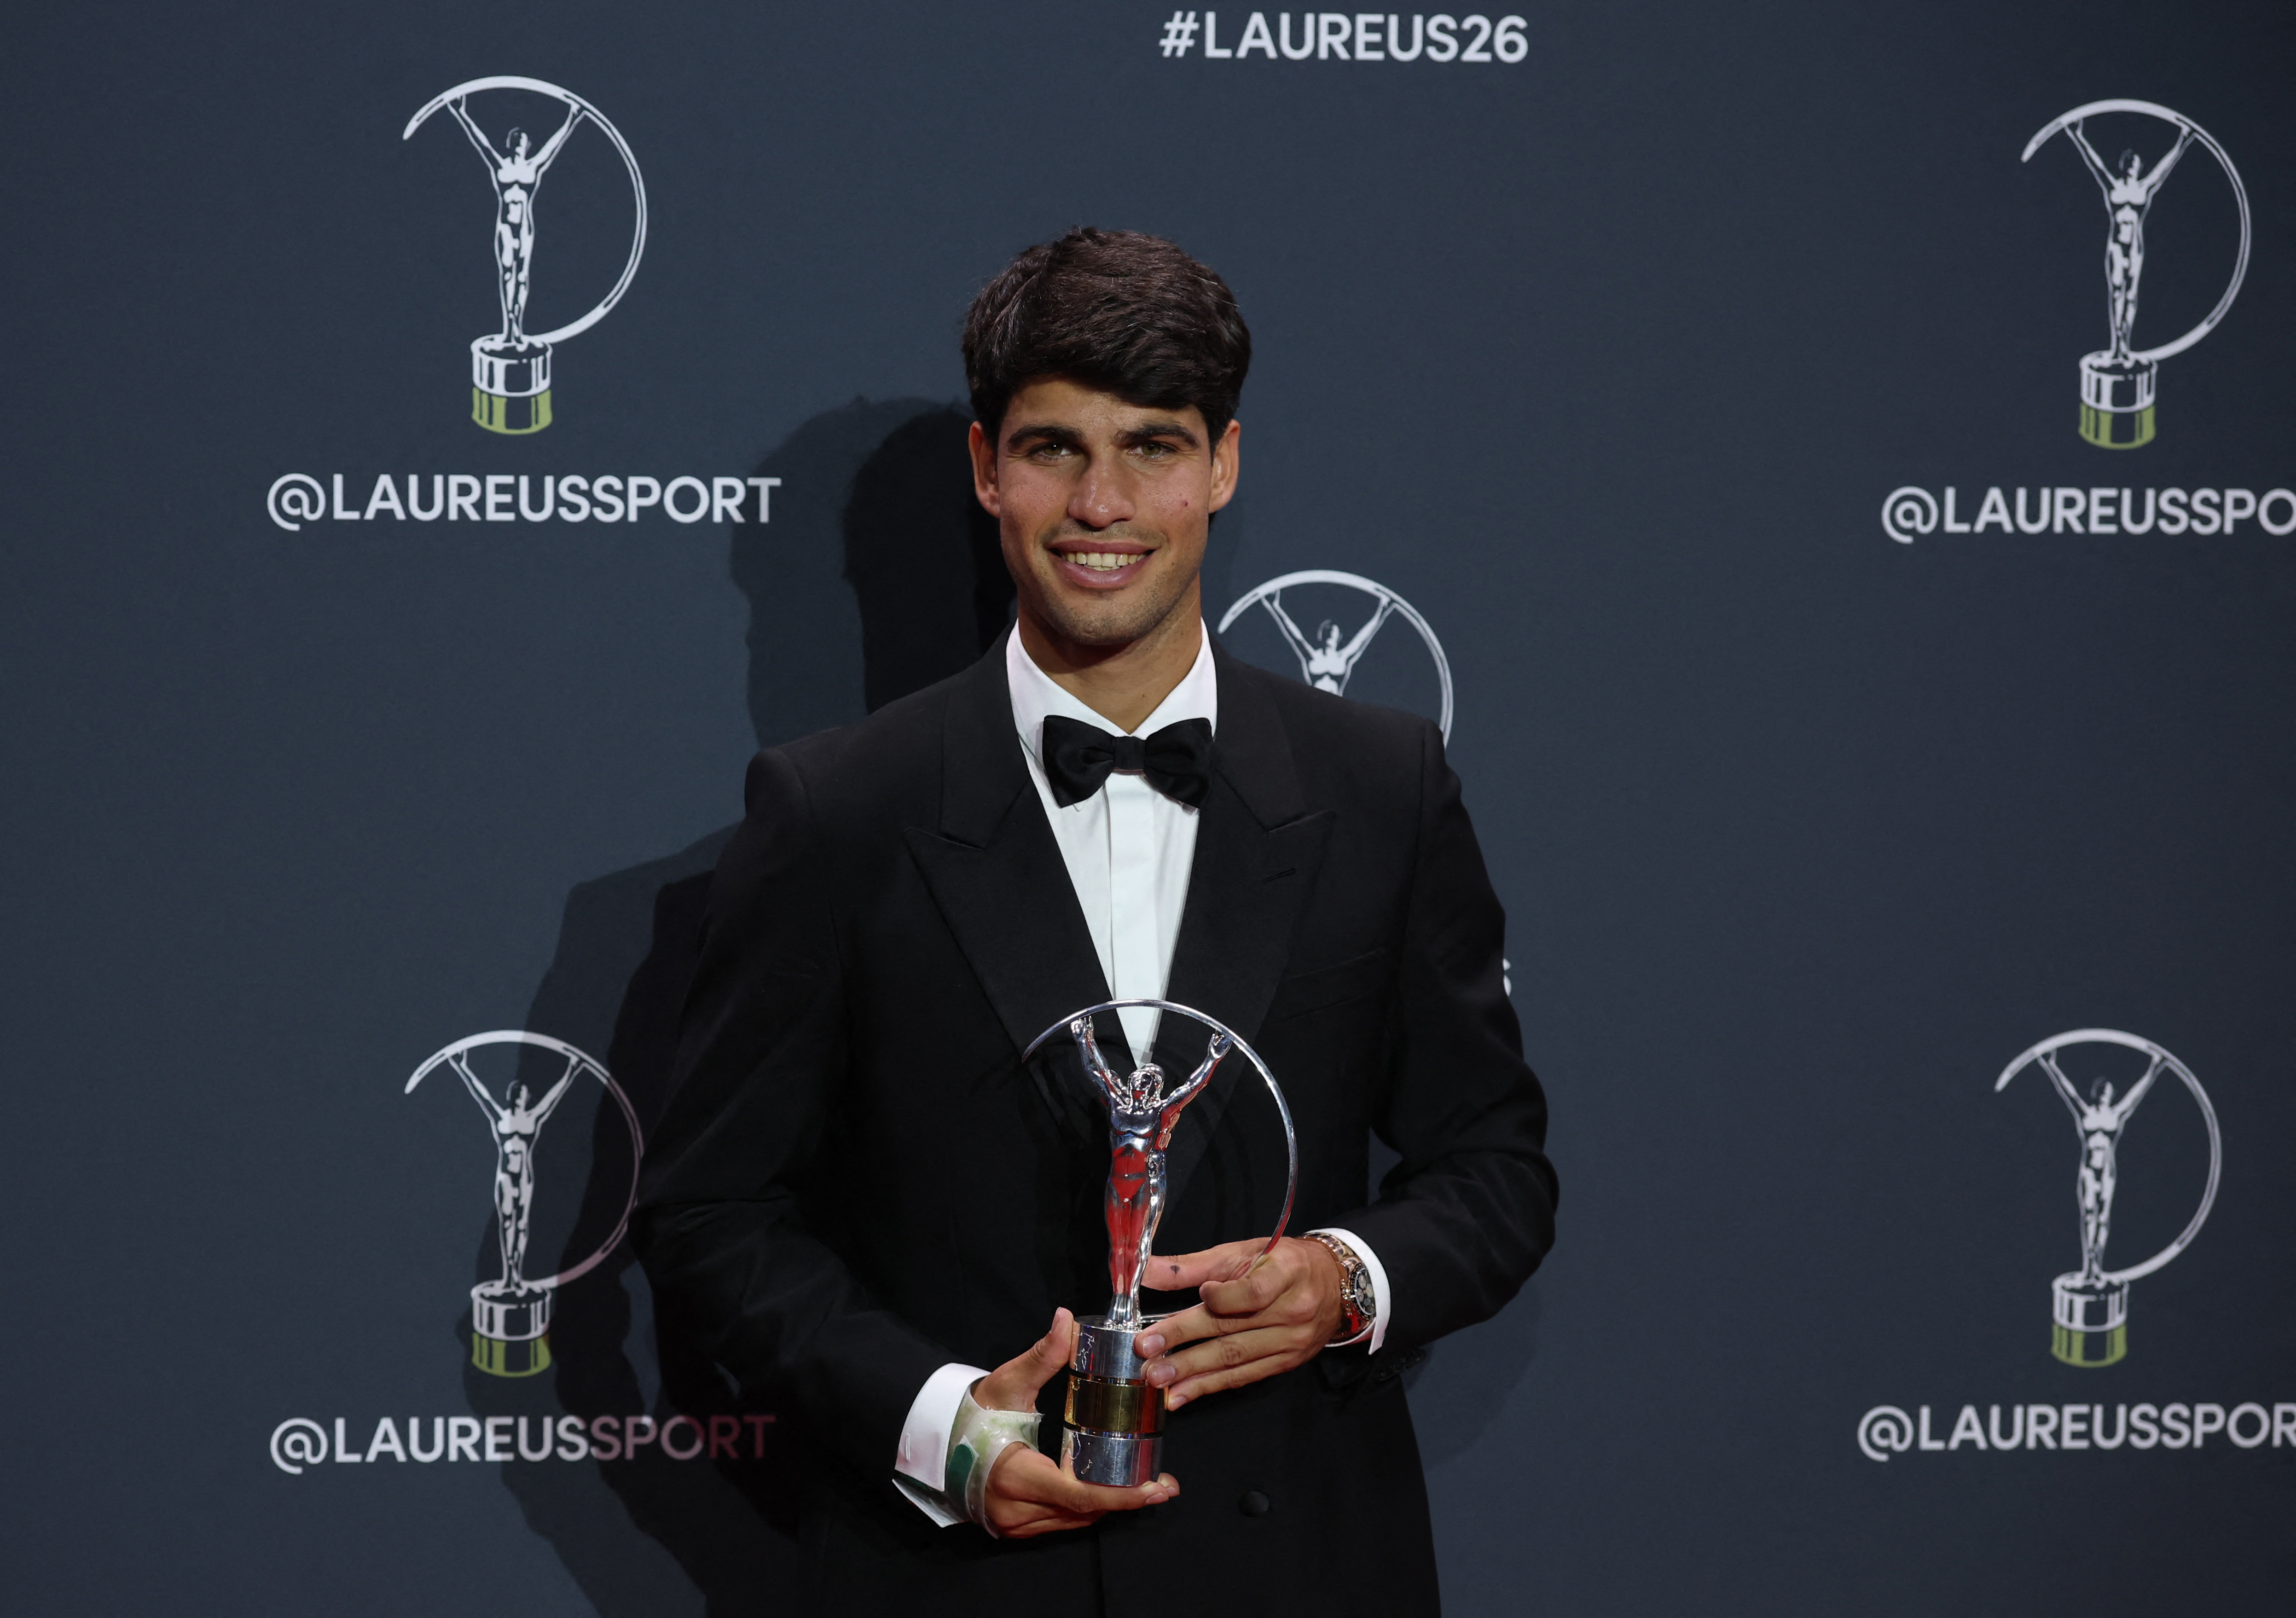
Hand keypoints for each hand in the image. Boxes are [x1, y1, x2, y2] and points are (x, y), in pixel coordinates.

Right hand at [971, 1307, 1178, 1537]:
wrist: (939, 1443)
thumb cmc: (975, 1413)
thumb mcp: (1007, 1383)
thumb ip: (1042, 1355)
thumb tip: (1066, 1320)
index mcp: (1014, 1475)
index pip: (1076, 1494)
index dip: (1120, 1495)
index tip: (1154, 1488)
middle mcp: (1015, 1510)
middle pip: (1083, 1512)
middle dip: (1125, 1500)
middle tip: (1163, 1485)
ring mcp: (1014, 1525)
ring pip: (1074, 1521)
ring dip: (1109, 1506)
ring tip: (1147, 1488)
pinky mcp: (1016, 1528)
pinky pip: (1061, 1522)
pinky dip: (1086, 1509)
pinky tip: (1111, 1493)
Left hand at [1136, 1237, 1344, 1410]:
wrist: (1333, 1284)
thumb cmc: (1282, 1262)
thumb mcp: (1243, 1252)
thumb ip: (1193, 1266)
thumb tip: (1145, 1269)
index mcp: (1285, 1273)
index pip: (1254, 1292)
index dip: (1225, 1297)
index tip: (1201, 1295)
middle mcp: (1291, 1311)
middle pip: (1233, 1329)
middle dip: (1185, 1341)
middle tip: (1146, 1352)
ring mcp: (1289, 1342)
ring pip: (1235, 1359)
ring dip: (1192, 1373)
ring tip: (1157, 1379)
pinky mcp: (1284, 1363)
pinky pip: (1243, 1377)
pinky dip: (1209, 1386)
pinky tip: (1181, 1394)